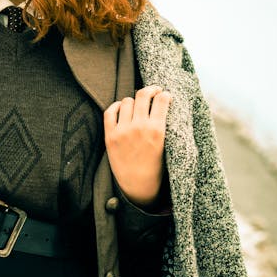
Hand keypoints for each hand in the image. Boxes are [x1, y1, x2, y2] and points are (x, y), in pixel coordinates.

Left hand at [104, 85, 171, 208]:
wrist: (138, 187)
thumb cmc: (156, 167)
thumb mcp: (167, 146)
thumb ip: (163, 125)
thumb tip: (162, 103)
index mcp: (157, 131)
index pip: (161, 100)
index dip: (164, 94)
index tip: (165, 95)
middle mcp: (139, 128)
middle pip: (143, 95)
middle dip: (150, 90)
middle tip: (153, 92)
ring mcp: (123, 131)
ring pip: (127, 101)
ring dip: (134, 101)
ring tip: (137, 106)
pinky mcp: (110, 136)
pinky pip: (110, 111)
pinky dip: (116, 106)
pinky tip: (122, 108)